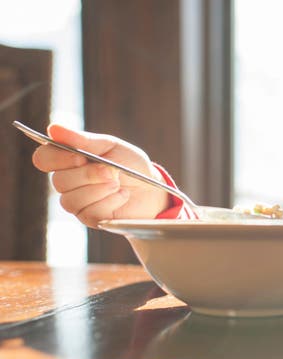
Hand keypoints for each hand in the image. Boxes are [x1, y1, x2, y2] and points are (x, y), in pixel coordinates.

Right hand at [32, 124, 169, 227]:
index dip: (57, 158)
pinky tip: (122, 196)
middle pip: (59, 181)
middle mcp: (68, 182)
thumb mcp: (111, 146)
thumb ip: (84, 140)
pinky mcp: (91, 219)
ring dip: (99, 189)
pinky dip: (110, 201)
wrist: (153, 189)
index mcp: (69, 160)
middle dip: (88, 175)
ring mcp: (78, 202)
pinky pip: (90, 212)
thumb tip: (54, 129)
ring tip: (118, 183)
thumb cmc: (131, 165)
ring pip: (71, 199)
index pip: (43, 158)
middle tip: (110, 171)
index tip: (80, 157)